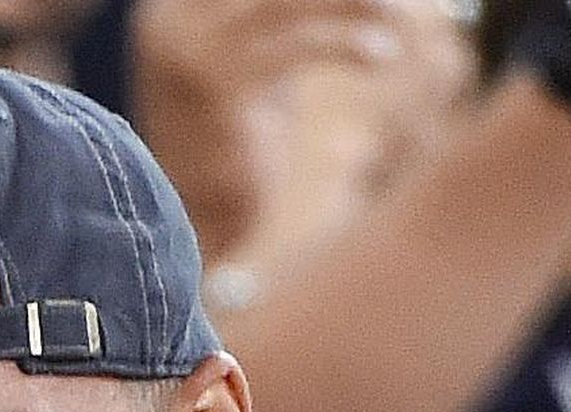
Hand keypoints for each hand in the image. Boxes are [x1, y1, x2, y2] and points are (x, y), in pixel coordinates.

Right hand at [131, 0, 417, 259]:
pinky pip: (301, 48)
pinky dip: (347, 45)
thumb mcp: (253, 61)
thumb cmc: (235, 147)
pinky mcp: (221, 89)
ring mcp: (192, 52)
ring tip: (397, 9)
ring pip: (290, 2)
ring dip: (354, 3)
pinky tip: (380, 54)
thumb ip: (281, 17)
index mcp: (173, 10)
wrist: (197, 229)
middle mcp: (173, 22)